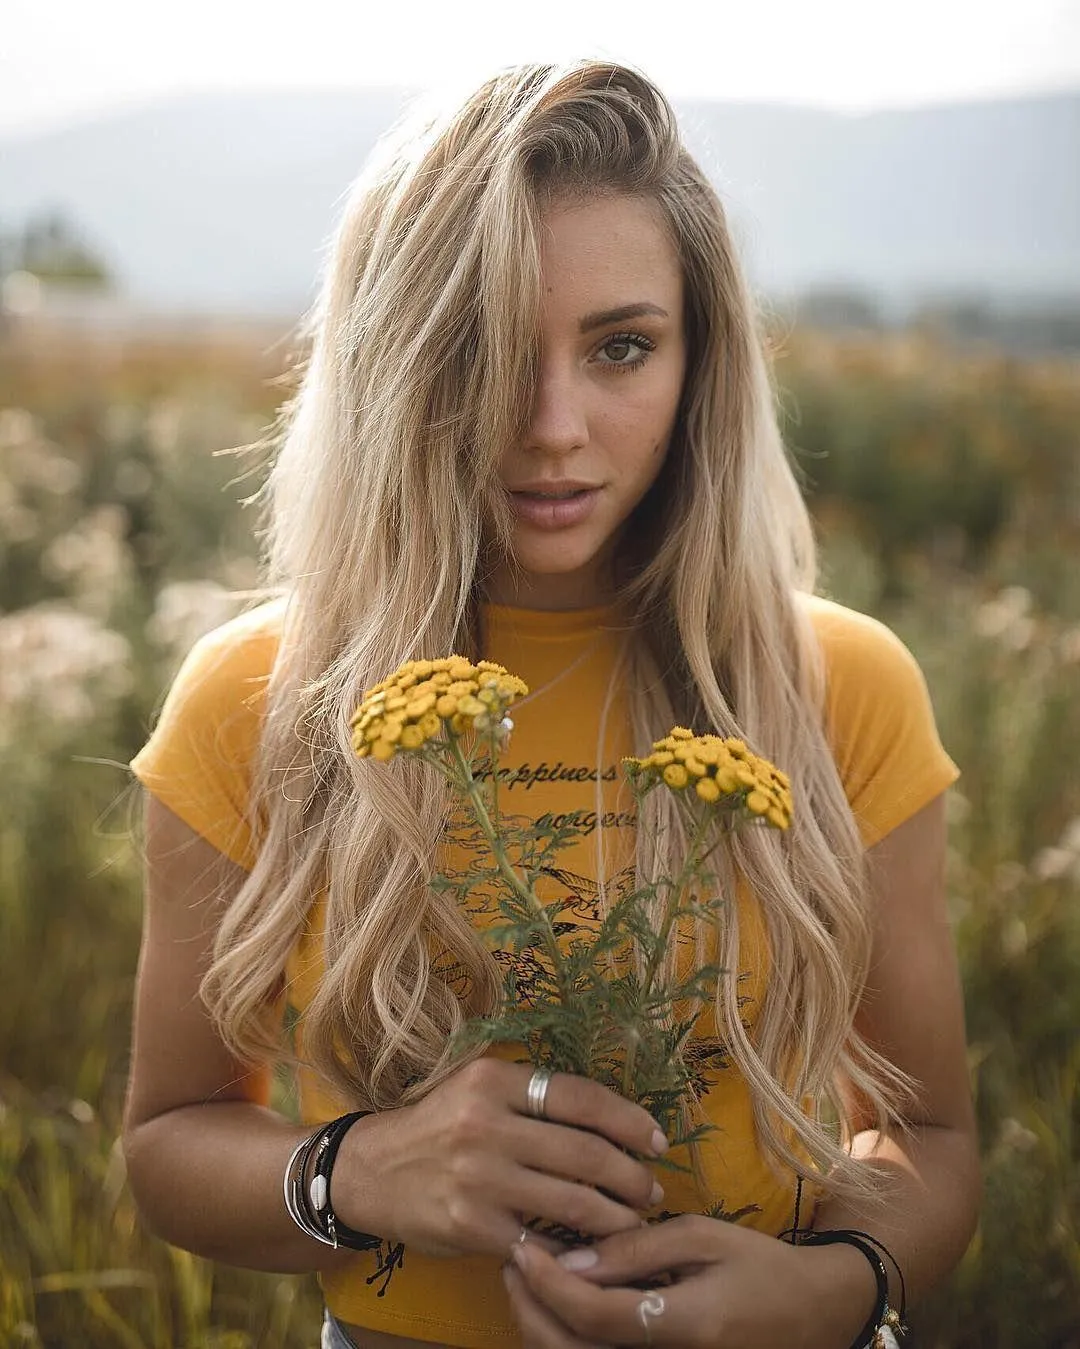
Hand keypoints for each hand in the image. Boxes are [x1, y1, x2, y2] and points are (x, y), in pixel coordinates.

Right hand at [330, 1058, 668, 1258]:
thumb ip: (531, 1095)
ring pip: (573, 1201)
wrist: (371, 1172)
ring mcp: (478, 1177)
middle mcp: (485, 1124)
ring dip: (617, 1217)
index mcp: (493, 1080)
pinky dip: (573, 1249)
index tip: (656, 1140)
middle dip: (631, 1176)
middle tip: (652, 1190)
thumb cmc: (439, 1127)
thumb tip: (609, 1116)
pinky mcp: (471, 1226)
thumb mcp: (477, 1089)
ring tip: (634, 1222)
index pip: (579, 1096)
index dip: (628, 1119)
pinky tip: (590, 1251)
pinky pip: (541, 1241)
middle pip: (585, 1152)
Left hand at [502, 1215, 879, 1348]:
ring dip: (542, 1325)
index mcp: (684, 1326)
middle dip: (530, 1309)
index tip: (521, 1245)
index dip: (547, 1282)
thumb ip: (638, 1249)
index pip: (592, 1314)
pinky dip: (568, 1338)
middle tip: (513, 1260)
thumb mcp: (705, 1238)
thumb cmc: (762, 1268)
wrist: (811, 1317)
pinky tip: (561, 1302)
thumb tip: (573, 1257)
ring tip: (529, 1277)